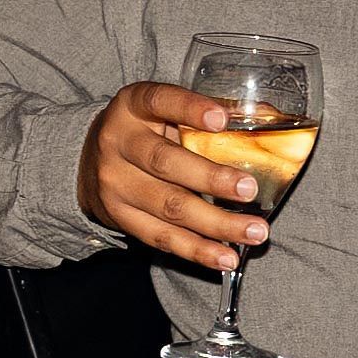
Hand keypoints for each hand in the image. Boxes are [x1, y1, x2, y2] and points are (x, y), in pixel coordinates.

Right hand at [78, 82, 269, 267]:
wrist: (90, 162)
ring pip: (168, 207)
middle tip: (249, 189)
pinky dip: (197, 250)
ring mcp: (116, 184)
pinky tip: (225, 257)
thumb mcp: (163, 111)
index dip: (189, 109)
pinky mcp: (120, 218)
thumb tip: (267, 116)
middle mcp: (118, 142)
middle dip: (211, 179)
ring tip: (254, 232)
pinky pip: (162, 238)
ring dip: (215, 224)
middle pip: (165, 163)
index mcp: (133, 105)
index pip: (159, 100)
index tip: (222, 119)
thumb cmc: (145, 131)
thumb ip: (203, 114)